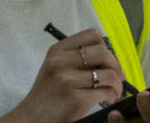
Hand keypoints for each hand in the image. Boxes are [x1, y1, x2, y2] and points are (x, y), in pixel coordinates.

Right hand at [0, 28, 125, 122]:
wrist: (32, 117)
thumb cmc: (49, 92)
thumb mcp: (56, 67)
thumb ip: (77, 58)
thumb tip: (111, 57)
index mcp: (57, 50)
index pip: (92, 35)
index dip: (105, 47)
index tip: (106, 60)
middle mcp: (61, 62)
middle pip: (103, 52)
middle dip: (116, 65)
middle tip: (117, 77)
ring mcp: (68, 81)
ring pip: (109, 74)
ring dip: (117, 84)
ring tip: (114, 90)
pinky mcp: (77, 99)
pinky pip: (106, 91)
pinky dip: (112, 95)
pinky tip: (108, 99)